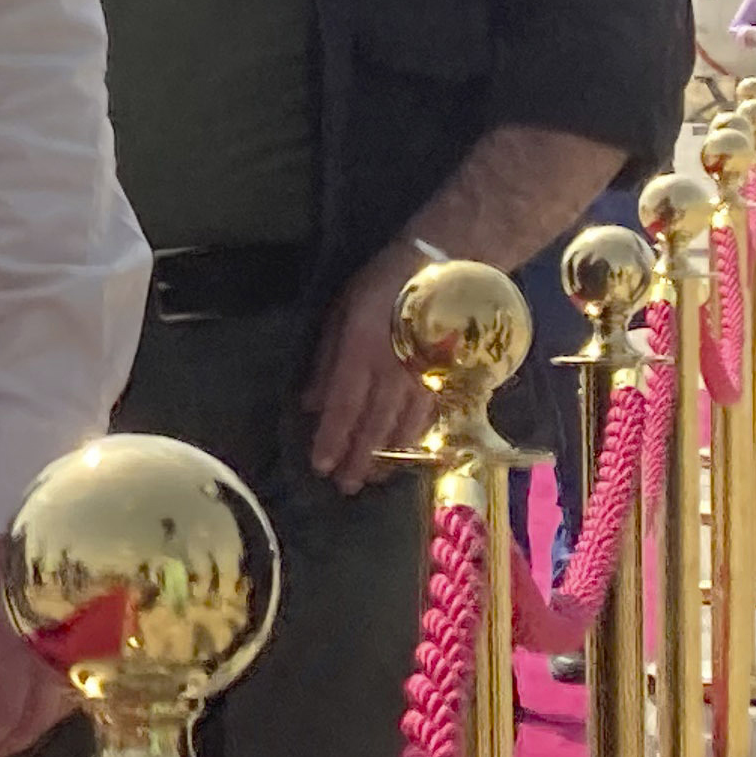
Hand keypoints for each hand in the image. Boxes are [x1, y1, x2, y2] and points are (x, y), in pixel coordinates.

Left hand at [0, 530, 67, 756]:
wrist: (26, 520)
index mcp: (14, 648)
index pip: (1, 714)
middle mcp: (51, 658)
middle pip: (32, 722)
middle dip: (3, 746)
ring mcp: (75, 653)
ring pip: (56, 713)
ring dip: (27, 732)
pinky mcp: (88, 646)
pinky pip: (71, 691)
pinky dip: (48, 711)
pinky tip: (28, 711)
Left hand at [306, 243, 436, 490]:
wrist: (444, 269)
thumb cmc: (382, 285)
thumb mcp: (342, 314)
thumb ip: (327, 361)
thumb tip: (311, 404)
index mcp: (361, 354)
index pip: (343, 407)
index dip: (332, 439)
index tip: (320, 467)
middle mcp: (392, 373)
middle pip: (373, 426)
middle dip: (358, 459)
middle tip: (346, 487)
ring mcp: (422, 378)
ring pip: (402, 427)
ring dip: (386, 456)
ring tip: (373, 478)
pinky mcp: (444, 378)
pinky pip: (427, 416)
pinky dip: (414, 438)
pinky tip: (405, 451)